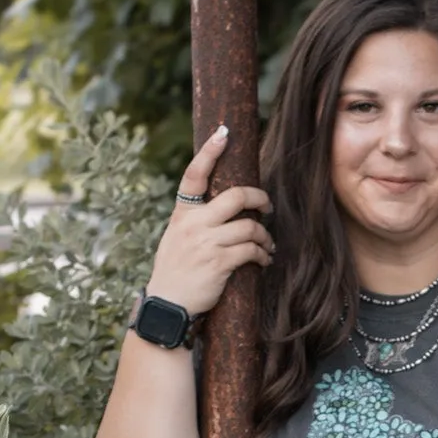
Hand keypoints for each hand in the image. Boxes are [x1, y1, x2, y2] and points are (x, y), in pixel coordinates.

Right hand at [143, 126, 273, 315]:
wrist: (168, 304)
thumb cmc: (175, 272)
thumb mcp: (177, 237)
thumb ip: (196, 220)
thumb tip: (223, 210)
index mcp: (183, 213)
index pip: (195, 174)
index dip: (210, 151)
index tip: (224, 132)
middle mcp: (194, 223)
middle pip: (236, 196)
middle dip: (260, 199)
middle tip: (268, 206)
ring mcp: (207, 242)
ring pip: (250, 226)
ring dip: (265, 236)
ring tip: (267, 245)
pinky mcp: (220, 263)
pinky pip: (251, 250)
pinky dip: (262, 255)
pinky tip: (263, 260)